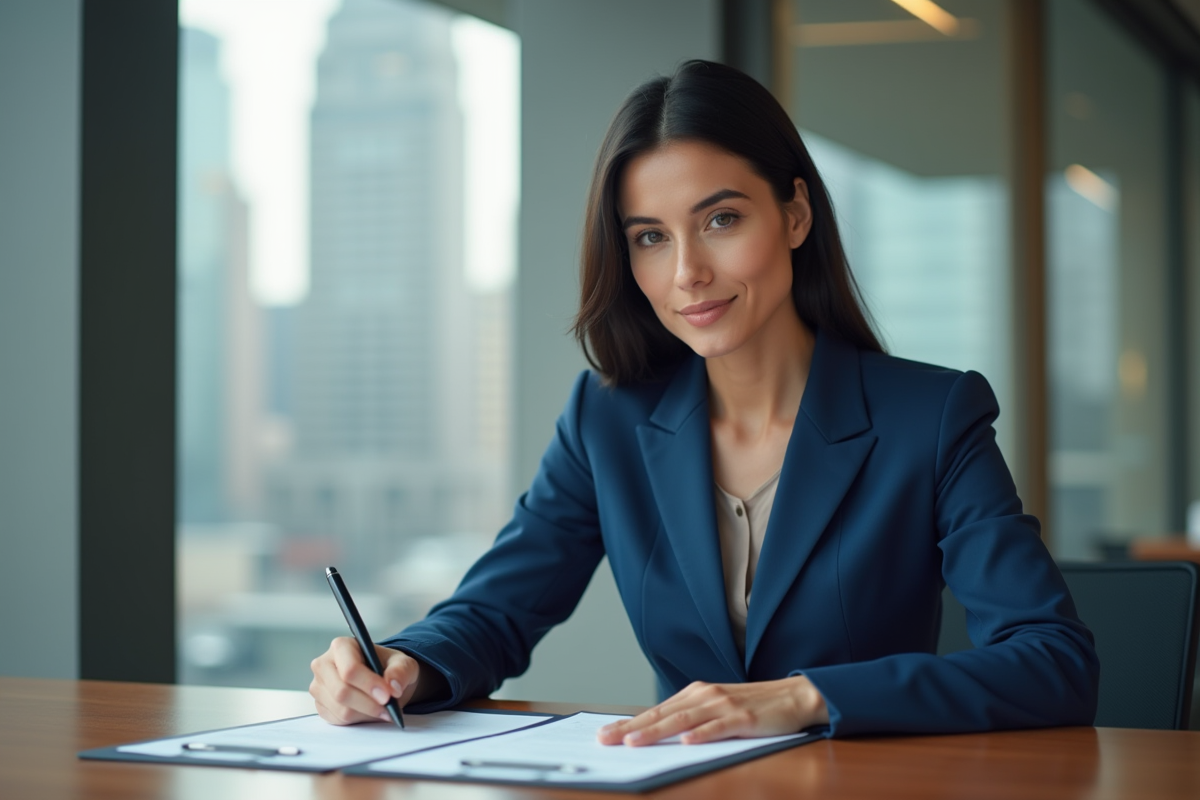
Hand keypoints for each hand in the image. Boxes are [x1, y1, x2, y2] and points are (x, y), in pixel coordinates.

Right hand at [309, 637, 421, 724]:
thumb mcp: (403, 663)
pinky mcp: (321, 706)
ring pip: (341, 709)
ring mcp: (319, 687)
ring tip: (384, 710)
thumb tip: (393, 687)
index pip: (350, 669)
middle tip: (389, 709)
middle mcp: (324, 665)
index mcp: (342, 646)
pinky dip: (359, 720)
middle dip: (368, 704)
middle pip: (341, 692)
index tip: (387, 696)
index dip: (369, 684)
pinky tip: (370, 711)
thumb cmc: (389, 667)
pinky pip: (339, 720)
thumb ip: (401, 671)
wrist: (381, 681)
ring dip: (366, 714)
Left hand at [596, 676, 827, 745]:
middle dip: (632, 727)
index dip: (629, 722)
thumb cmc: (753, 706)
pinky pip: (719, 727)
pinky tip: (687, 742)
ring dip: (657, 731)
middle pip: (663, 714)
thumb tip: (659, 734)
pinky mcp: (744, 717)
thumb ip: (691, 719)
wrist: (793, 696)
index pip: (656, 711)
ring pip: (684, 720)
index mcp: (696, 694)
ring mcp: (724, 705)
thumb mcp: (717, 709)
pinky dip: (702, 734)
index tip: (605, 733)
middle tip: (606, 739)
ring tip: (635, 742)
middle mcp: (705, 696)